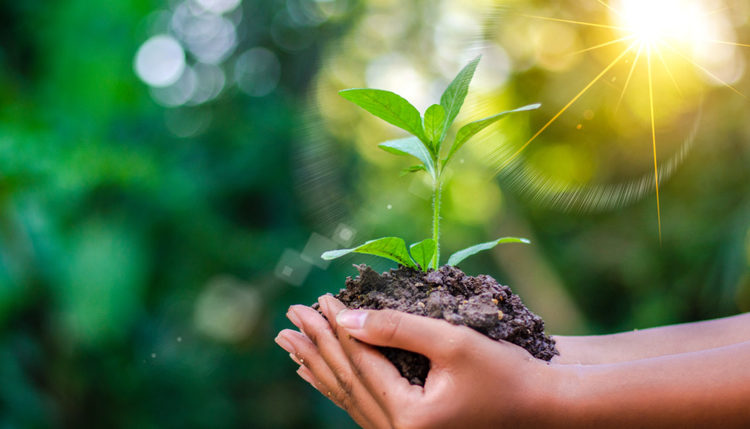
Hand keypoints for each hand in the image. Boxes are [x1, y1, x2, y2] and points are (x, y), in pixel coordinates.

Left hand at [275, 296, 562, 428]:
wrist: (542, 408)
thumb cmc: (506, 373)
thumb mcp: (452, 343)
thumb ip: (397, 329)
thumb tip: (345, 318)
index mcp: (409, 419)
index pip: (361, 365)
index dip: (337, 329)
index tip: (317, 299)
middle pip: (347, 382)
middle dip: (316, 346)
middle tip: (290, 316)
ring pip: (349, 398)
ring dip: (319, 366)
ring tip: (290, 344)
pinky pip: (363, 407)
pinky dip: (339, 386)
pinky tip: (318, 373)